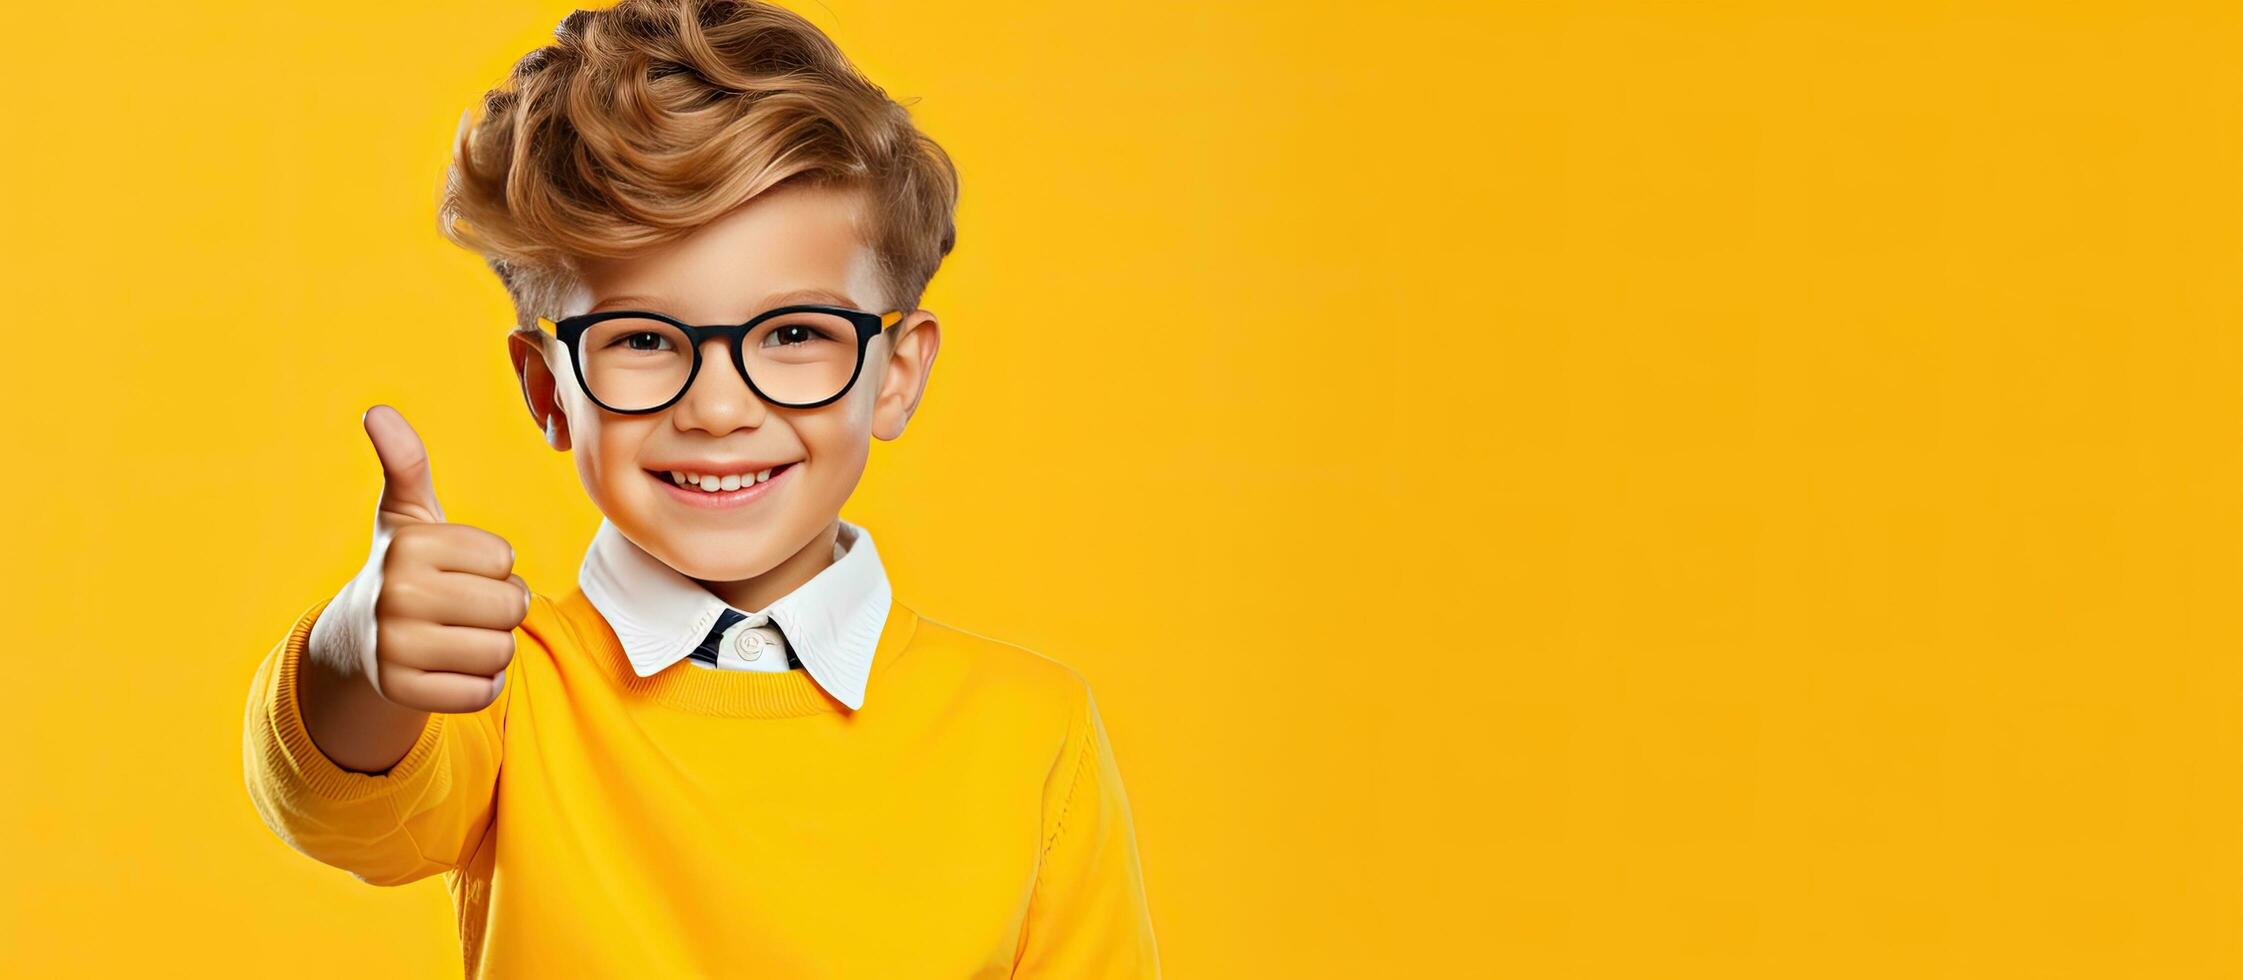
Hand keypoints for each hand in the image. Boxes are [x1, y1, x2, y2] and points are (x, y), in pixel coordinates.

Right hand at [306, 404, 527, 713]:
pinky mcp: (403, 693)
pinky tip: (450, 668)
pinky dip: (480, 684)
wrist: (357, 642)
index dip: (493, 566)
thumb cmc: (404, 569)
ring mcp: (395, 648)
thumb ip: (406, 464)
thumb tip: (378, 411)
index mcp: (409, 546)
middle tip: (466, 606)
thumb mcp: (407, 516)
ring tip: (457, 635)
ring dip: (493, 647)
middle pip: (510, 606)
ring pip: (501, 650)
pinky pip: (484, 692)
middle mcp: (396, 595)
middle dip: (502, 607)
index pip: (504, 559)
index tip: (459, 569)